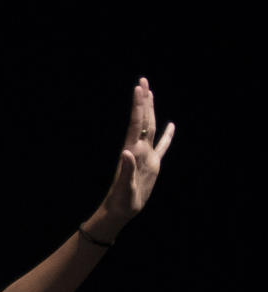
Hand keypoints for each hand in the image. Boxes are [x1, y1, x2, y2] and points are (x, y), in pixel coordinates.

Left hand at [99, 77, 174, 227]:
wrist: (120, 211)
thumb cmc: (120, 201)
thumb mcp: (124, 187)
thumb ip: (125, 170)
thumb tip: (126, 153)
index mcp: (132, 152)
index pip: (137, 124)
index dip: (138, 106)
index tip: (139, 88)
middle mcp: (138, 150)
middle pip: (143, 120)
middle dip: (143, 101)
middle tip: (142, 81)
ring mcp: (146, 156)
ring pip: (150, 128)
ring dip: (150, 111)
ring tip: (151, 94)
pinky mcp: (152, 165)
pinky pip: (162, 147)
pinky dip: (167, 136)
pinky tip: (171, 126)